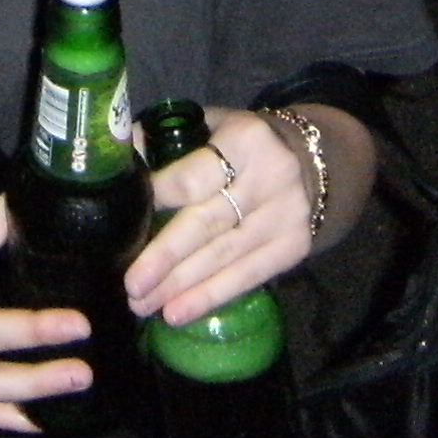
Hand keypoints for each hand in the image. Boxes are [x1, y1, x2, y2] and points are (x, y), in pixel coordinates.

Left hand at [125, 105, 325, 328]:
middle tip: (131, 284)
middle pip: (206, 223)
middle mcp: (268, 178)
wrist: (318, 158)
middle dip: (164, 256)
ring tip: (143, 304)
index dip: (157, 199)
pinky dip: (210, 297)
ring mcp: (284, 217)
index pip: (192, 176)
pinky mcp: (294, 247)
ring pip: (223, 256)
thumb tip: (119, 160)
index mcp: (243, 140)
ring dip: (180, 285)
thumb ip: (169, 139)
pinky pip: (247, 276)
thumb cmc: (247, 142)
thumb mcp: (215, 125)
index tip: (124, 219)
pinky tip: (177, 313)